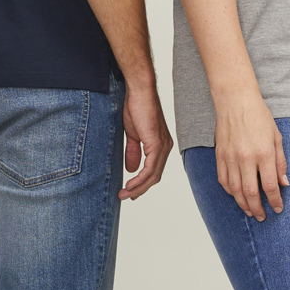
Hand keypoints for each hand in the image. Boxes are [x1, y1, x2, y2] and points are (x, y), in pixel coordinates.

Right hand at [119, 81, 172, 199]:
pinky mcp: (157, 144)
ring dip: (138, 187)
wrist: (139, 92)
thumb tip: (131, 169)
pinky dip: (139, 179)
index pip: (154, 170)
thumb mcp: (133, 134)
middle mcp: (165, 147)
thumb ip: (133, 152)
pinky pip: (150, 168)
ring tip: (124, 194)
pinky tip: (130, 185)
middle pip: (155, 176)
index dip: (142, 183)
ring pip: (153, 175)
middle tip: (126, 197)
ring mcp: (162, 146)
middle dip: (140, 189)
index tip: (129, 191)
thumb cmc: (136, 108)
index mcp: (160, 145)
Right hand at [214, 89, 288, 219]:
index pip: (270, 186)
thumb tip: (284, 183)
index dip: (274, 201)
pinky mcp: (220, 155)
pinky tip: (236, 195)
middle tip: (261, 217)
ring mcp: (230, 157)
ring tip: (249, 211)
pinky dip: (230, 191)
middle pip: (251, 193)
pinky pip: (223, 180)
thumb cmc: (259, 116)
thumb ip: (280, 162)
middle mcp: (246, 158)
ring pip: (235, 190)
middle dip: (257, 208)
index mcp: (264, 153)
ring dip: (242, 204)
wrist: (235, 101)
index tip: (278, 208)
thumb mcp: (277, 137)